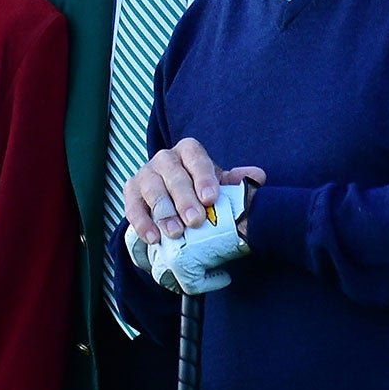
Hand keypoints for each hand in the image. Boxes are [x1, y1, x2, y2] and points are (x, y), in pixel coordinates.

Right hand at [123, 138, 266, 246]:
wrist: (172, 200)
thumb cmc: (199, 190)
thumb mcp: (218, 185)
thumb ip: (235, 182)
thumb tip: (258, 176)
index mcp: (188, 151)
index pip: (195, 158)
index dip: (203, 177)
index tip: (211, 199)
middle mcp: (165, 158)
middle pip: (173, 175)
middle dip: (184, 199)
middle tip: (195, 221)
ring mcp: (145, 174)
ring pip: (151, 189)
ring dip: (163, 212)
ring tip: (175, 232)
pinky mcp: (130, 192)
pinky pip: (133, 206)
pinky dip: (142, 222)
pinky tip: (153, 237)